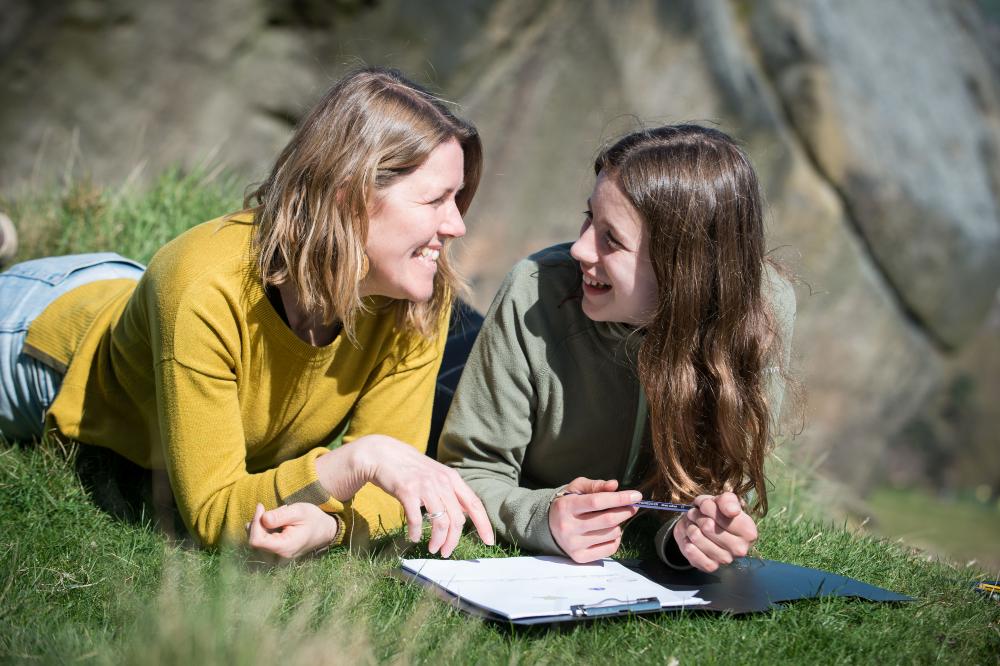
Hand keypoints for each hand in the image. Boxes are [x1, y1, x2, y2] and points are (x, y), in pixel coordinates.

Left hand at [246, 502, 338, 560]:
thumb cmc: (313, 519)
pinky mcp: (274, 556)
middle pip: (253, 542)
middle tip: (275, 511)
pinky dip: (262, 532)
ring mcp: (276, 558)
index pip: (256, 540)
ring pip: (254, 543)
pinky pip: (259, 544)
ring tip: (278, 517)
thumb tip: (262, 518)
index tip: (261, 506)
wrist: (324, 531)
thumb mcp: (299, 511)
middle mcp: (278, 557)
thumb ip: (281, 515)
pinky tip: (274, 525)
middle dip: (258, 523)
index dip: (255, 522)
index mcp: (285, 547)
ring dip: (260, 527)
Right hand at [315, 434, 493, 557]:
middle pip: (457, 520)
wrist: (382, 454)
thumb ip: (451, 492)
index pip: (474, 504)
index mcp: (451, 479)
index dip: (483, 524)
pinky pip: (416, 519)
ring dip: (438, 541)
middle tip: (445, 552)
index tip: (488, 542)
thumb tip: (466, 512)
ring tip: (432, 548)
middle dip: (453, 541)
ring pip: (441, 522)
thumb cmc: (410, 469)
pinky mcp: (407, 491)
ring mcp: (425, 486)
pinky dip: (416, 532)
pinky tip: (413, 537)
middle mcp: (441, 482)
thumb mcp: (436, 475)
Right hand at [548, 477, 640, 562]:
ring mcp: (573, 545)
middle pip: (607, 520)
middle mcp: (568, 527)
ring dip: (618, 524)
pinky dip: (616, 539)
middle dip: (625, 511)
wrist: (549, 526)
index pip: (597, 502)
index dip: (619, 498)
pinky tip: (610, 532)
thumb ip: (595, 485)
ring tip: (612, 519)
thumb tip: (614, 485)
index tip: (636, 496)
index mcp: (565, 506)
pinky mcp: (579, 557)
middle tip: (633, 506)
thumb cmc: (567, 504)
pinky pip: (609, 549)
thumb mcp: (576, 488)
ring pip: (610, 534)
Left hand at [672, 492, 757, 571]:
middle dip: (697, 516)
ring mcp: (726, 559)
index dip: (709, 506)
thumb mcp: (722, 501)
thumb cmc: (715, 513)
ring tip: (693, 525)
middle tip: (696, 514)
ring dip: (690, 527)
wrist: (701, 529)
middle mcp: (740, 548)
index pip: (724, 514)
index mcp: (749, 531)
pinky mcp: (711, 566)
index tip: (705, 505)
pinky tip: (691, 540)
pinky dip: (687, 542)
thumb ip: (728, 501)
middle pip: (708, 526)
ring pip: (697, 537)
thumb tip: (732, 511)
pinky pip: (692, 552)